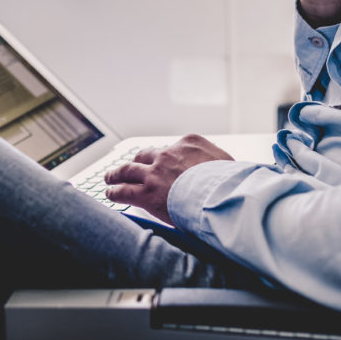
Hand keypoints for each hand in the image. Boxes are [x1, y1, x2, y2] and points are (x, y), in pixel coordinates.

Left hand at [104, 134, 233, 223]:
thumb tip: (224, 169)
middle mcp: (169, 154)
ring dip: (117, 173)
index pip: (172, 148)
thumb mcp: (228, 163)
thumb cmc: (231, 183)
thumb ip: (218, 162)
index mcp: (189, 143)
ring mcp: (155, 172)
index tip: (162, 161)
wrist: (222, 196)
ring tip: (110, 177)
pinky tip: (109, 193)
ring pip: (128, 169)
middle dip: (138, 161)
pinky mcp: (146, 192)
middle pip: (146, 155)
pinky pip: (124, 190)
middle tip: (132, 165)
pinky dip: (114, 191)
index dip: (165, 157)